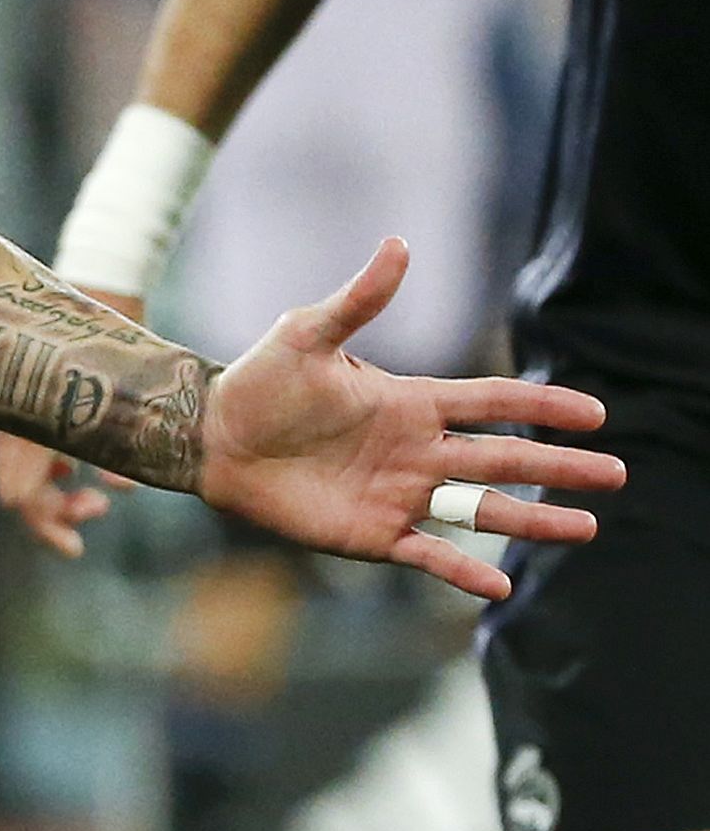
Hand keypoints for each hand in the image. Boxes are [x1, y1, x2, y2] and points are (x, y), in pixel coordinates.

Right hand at [0, 285, 145, 558]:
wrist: (101, 278)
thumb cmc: (89, 330)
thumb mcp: (86, 389)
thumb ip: (102, 439)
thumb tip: (115, 485)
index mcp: (19, 428)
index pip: (18, 497)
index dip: (46, 527)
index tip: (77, 546)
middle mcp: (27, 426)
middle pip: (29, 492)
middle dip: (58, 514)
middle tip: (95, 511)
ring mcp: (46, 414)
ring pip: (47, 474)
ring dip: (68, 493)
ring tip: (101, 497)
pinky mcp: (71, 399)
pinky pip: (72, 447)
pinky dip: (95, 466)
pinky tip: (118, 469)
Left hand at [197, 238, 622, 599]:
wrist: (213, 436)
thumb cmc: (259, 382)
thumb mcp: (308, 334)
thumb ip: (359, 299)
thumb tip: (398, 244)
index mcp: (410, 402)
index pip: (490, 402)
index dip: (540, 406)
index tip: (593, 413)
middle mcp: (417, 450)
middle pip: (502, 459)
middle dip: (558, 465)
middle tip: (617, 472)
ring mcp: (400, 494)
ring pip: (482, 509)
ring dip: (533, 519)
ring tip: (586, 526)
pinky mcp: (373, 533)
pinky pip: (429, 555)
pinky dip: (463, 571)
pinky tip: (500, 585)